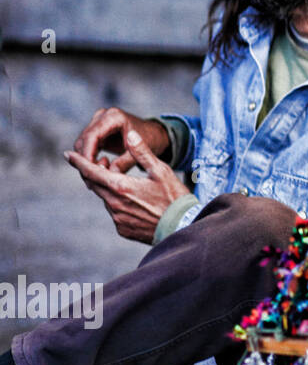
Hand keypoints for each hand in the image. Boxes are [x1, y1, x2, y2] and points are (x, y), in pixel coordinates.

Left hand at [65, 130, 191, 243]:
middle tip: (102, 163)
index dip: (78, 162)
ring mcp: (118, 218)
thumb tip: (130, 134)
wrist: (183, 226)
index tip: (68, 154)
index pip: (91, 171)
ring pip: (106, 199)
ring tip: (127, 184)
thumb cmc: (174, 197)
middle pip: (95, 185)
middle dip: (94, 173)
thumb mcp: (161, 171)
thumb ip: (142, 153)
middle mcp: (114, 204)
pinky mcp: (123, 229)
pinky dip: (119, 204)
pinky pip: (115, 213)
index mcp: (121, 187)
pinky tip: (136, 203)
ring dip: (110, 189)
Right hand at [74, 107, 170, 171]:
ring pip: (82, 144)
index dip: (87, 154)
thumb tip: (111, 174)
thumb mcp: (141, 152)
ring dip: (85, 161)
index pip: (92, 136)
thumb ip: (126, 162)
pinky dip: (88, 159)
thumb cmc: (151, 141)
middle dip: (85, 160)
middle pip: (84, 140)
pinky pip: (86, 146)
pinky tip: (96, 173)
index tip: (88, 170)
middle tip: (90, 181)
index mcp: (114, 117)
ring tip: (94, 180)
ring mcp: (98, 122)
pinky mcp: (96, 130)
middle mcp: (103, 116)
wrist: (154, 135)